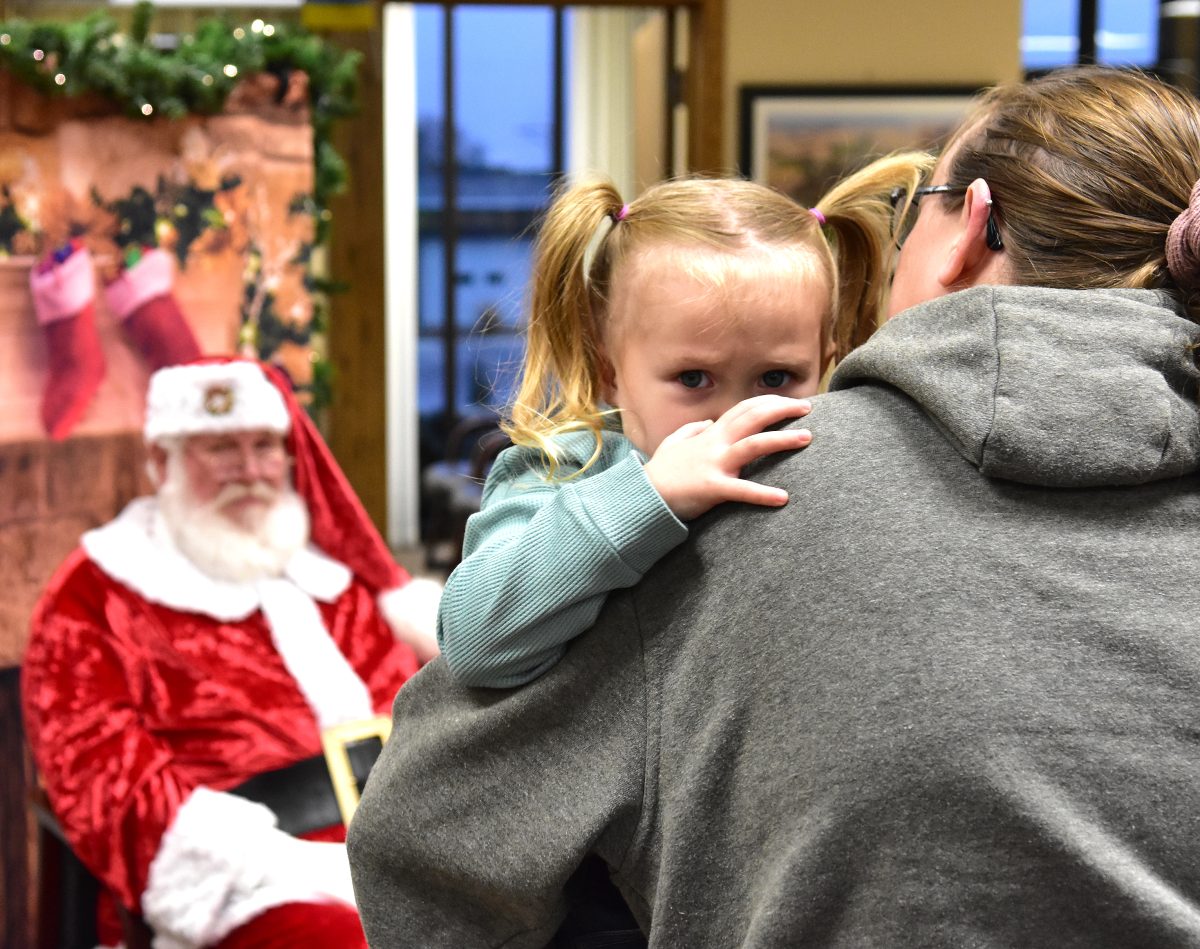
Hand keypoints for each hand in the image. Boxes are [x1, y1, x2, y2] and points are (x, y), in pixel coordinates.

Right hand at [643, 395, 812, 520]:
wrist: (644, 495)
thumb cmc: (661, 471)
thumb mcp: (673, 443)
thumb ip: (692, 430)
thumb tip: (708, 422)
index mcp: (710, 434)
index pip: (743, 409)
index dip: (767, 402)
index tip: (789, 401)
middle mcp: (715, 444)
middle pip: (753, 418)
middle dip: (781, 409)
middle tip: (807, 409)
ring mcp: (714, 464)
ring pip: (753, 445)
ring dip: (782, 440)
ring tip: (806, 438)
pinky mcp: (711, 488)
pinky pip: (741, 490)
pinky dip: (763, 494)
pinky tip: (783, 497)